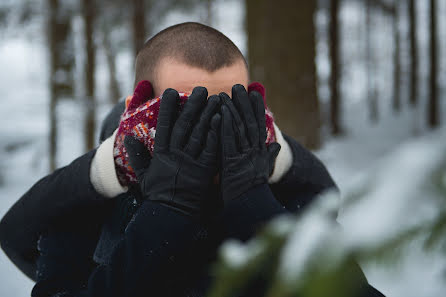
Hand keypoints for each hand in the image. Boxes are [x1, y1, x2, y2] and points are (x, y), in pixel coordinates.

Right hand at [124, 87, 220, 216]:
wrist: (170, 215)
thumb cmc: (157, 195)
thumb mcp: (143, 175)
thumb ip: (137, 156)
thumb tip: (128, 139)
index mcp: (161, 154)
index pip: (165, 126)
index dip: (169, 108)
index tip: (172, 92)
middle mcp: (176, 154)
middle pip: (185, 125)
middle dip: (193, 106)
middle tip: (202, 89)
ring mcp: (190, 162)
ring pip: (199, 133)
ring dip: (207, 115)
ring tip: (215, 99)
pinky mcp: (204, 170)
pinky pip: (210, 149)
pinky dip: (215, 133)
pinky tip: (220, 120)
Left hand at [219, 85, 280, 202]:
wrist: (250, 208)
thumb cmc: (254, 193)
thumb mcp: (264, 172)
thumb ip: (269, 158)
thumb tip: (276, 147)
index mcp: (260, 153)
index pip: (259, 126)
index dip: (256, 109)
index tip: (254, 94)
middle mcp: (254, 151)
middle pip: (250, 123)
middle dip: (244, 104)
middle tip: (239, 87)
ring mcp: (244, 156)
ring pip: (240, 128)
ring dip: (234, 109)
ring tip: (228, 94)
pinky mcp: (232, 162)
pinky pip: (229, 141)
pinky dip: (226, 125)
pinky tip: (222, 112)